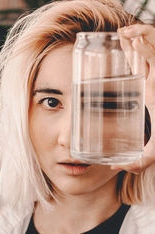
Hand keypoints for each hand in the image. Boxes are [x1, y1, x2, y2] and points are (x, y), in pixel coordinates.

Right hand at [111, 24, 154, 174]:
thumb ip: (139, 162)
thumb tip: (115, 166)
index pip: (152, 59)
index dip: (142, 45)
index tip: (127, 37)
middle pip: (150, 48)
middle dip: (137, 36)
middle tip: (120, 34)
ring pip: (149, 51)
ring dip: (138, 40)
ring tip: (123, 36)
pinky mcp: (152, 83)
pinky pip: (146, 61)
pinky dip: (138, 52)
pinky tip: (128, 53)